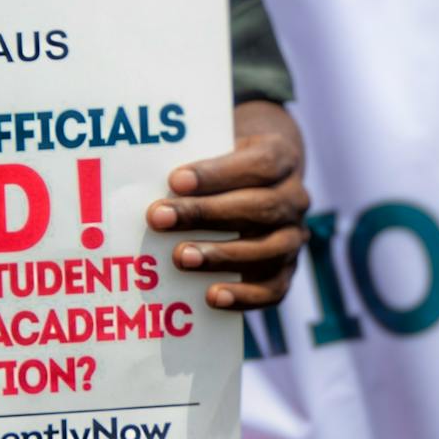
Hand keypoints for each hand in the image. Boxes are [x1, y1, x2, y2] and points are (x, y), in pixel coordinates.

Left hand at [148, 100, 308, 310]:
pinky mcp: (286, 269)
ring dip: (222, 255)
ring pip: (269, 250)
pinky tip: (212, 296)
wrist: (260, 176)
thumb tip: (144, 174)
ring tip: (180, 257)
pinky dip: (245, 296)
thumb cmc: (224, 157)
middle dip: (205, 214)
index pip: (258, 165)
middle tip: (159, 218)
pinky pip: (274, 288)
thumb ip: (191, 152)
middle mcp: (295, 198)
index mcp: (280, 157)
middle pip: (260, 207)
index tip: (175, 180)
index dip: (217, 174)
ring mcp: (294, 236)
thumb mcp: (215, 141)